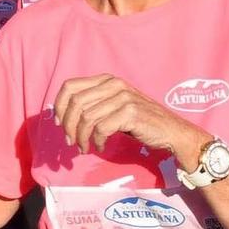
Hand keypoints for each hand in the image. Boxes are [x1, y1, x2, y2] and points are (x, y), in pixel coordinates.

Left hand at [51, 74, 201, 159]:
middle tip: (70, 142)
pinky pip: (101, 128)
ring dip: (81, 137)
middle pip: (75, 103)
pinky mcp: (130, 113)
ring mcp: (123, 97)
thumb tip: (63, 116)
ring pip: (86, 118)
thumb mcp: (113, 107)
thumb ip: (93, 105)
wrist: (170, 131)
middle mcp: (114, 84)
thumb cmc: (139, 121)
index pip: (70, 86)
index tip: (58, 123)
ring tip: (84, 148)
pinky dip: (96, 141)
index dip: (59, 105)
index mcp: (106, 80)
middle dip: (68, 126)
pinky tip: (100, 147)